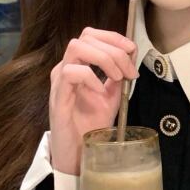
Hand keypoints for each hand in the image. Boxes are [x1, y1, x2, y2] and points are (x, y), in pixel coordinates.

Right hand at [48, 28, 139, 174]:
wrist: (78, 154)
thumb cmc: (90, 127)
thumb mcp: (111, 98)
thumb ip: (118, 77)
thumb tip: (130, 57)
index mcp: (78, 66)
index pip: (92, 35)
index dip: (114, 37)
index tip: (132, 51)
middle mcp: (66, 68)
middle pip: (86, 36)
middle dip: (114, 50)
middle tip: (129, 73)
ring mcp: (59, 81)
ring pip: (76, 47)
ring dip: (103, 59)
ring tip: (117, 78)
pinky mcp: (58, 97)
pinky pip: (70, 73)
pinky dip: (90, 78)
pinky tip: (100, 92)